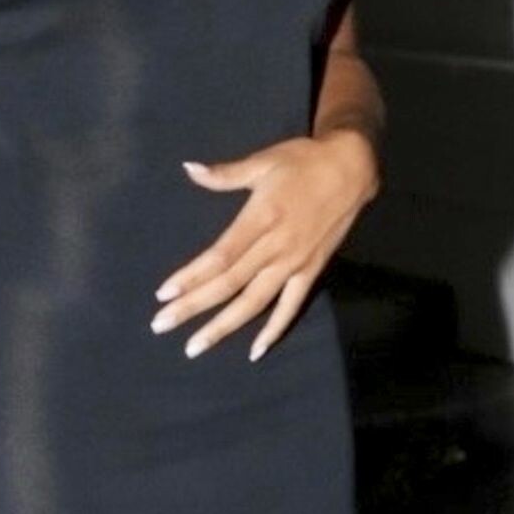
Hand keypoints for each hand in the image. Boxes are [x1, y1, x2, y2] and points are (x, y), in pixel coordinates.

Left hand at [150, 127, 378, 361]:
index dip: (191, 277)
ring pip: (254, 302)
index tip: (163, 294)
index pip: (219, 256)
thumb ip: (224, 174)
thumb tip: (188, 167)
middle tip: (161, 326)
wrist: (352, 169)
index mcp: (261, 217)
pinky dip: (274, 330)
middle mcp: (276, 246)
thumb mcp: (262, 162)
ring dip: (224, 326)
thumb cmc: (302, 161)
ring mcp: (295, 263)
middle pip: (229, 283)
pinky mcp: (311, 271)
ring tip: (196, 346)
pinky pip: (291, 306)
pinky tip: (255, 352)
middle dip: (194, 307)